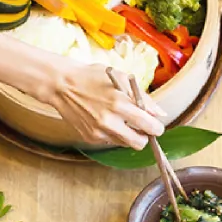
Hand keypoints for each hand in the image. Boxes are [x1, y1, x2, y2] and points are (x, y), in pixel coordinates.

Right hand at [44, 65, 162, 148]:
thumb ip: (143, 97)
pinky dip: (113, 134)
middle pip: (139, 143)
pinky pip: (110, 142)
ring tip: (121, 120)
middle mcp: (109, 121)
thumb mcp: (120, 78)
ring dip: (129, 135)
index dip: (157, 128)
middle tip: (141, 126)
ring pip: (125, 144)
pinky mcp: (90, 137)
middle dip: (144, 136)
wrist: (61, 85)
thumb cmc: (92, 77)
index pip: (149, 126)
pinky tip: (106, 120)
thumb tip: (160, 114)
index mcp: (120, 103)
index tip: (156, 125)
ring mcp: (98, 131)